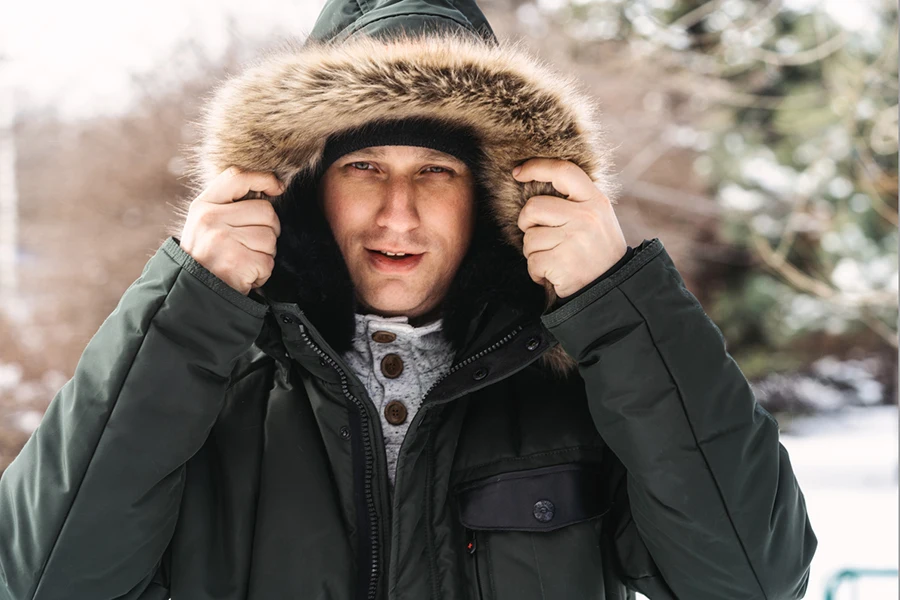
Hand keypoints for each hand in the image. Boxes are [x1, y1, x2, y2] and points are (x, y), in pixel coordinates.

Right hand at [179, 167, 284, 295]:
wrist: (193, 294)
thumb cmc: (208, 256)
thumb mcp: (207, 224)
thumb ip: (231, 204)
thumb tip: (272, 187)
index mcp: (203, 206)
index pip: (237, 177)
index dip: (263, 179)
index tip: (277, 188)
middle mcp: (210, 219)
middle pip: (266, 211)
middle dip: (268, 230)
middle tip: (251, 246)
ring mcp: (222, 240)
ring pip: (270, 238)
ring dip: (265, 254)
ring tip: (244, 261)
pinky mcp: (236, 262)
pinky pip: (268, 262)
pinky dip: (262, 273)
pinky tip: (245, 275)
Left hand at [513, 158, 626, 298]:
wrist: (613, 287)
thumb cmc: (598, 250)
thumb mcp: (598, 217)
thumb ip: (575, 201)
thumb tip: (536, 184)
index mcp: (595, 200)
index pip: (563, 171)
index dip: (536, 167)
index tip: (517, 172)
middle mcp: (586, 217)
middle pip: (533, 207)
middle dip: (527, 223)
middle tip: (539, 235)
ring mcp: (574, 239)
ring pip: (529, 238)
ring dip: (534, 252)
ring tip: (553, 258)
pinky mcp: (562, 262)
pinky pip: (532, 261)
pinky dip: (536, 271)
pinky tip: (552, 274)